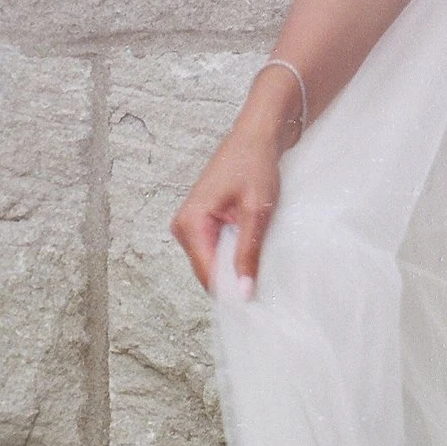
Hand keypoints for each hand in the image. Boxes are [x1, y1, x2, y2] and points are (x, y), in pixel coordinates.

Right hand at [172, 123, 286, 299]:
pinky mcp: (201, 224)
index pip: (207, 272)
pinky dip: (233, 256)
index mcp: (190, 223)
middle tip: (263, 290)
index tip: (252, 308)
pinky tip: (252, 255)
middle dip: (233, 281)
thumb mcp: (257, 212)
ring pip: (212, 262)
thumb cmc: (255, 165)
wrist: (256, 138)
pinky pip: (215, 250)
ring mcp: (190, 225)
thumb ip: (248, 251)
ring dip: (234, 268)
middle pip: (207, 271)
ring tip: (261, 269)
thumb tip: (243, 290)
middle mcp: (183, 227)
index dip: (229, 292)